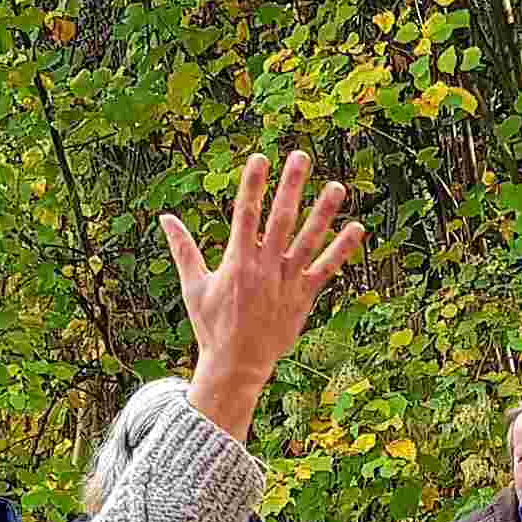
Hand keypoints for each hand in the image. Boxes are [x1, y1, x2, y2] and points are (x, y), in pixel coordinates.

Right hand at [165, 151, 362, 439]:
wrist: (235, 365)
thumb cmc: (211, 325)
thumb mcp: (193, 286)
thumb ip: (183, 248)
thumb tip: (165, 218)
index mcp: (237, 261)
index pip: (245, 214)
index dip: (252, 184)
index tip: (259, 157)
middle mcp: (264, 267)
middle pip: (280, 219)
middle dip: (290, 186)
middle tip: (301, 156)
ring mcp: (286, 282)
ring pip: (309, 241)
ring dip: (323, 212)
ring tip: (337, 186)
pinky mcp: (303, 298)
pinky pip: (326, 270)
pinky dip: (342, 250)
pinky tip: (357, 228)